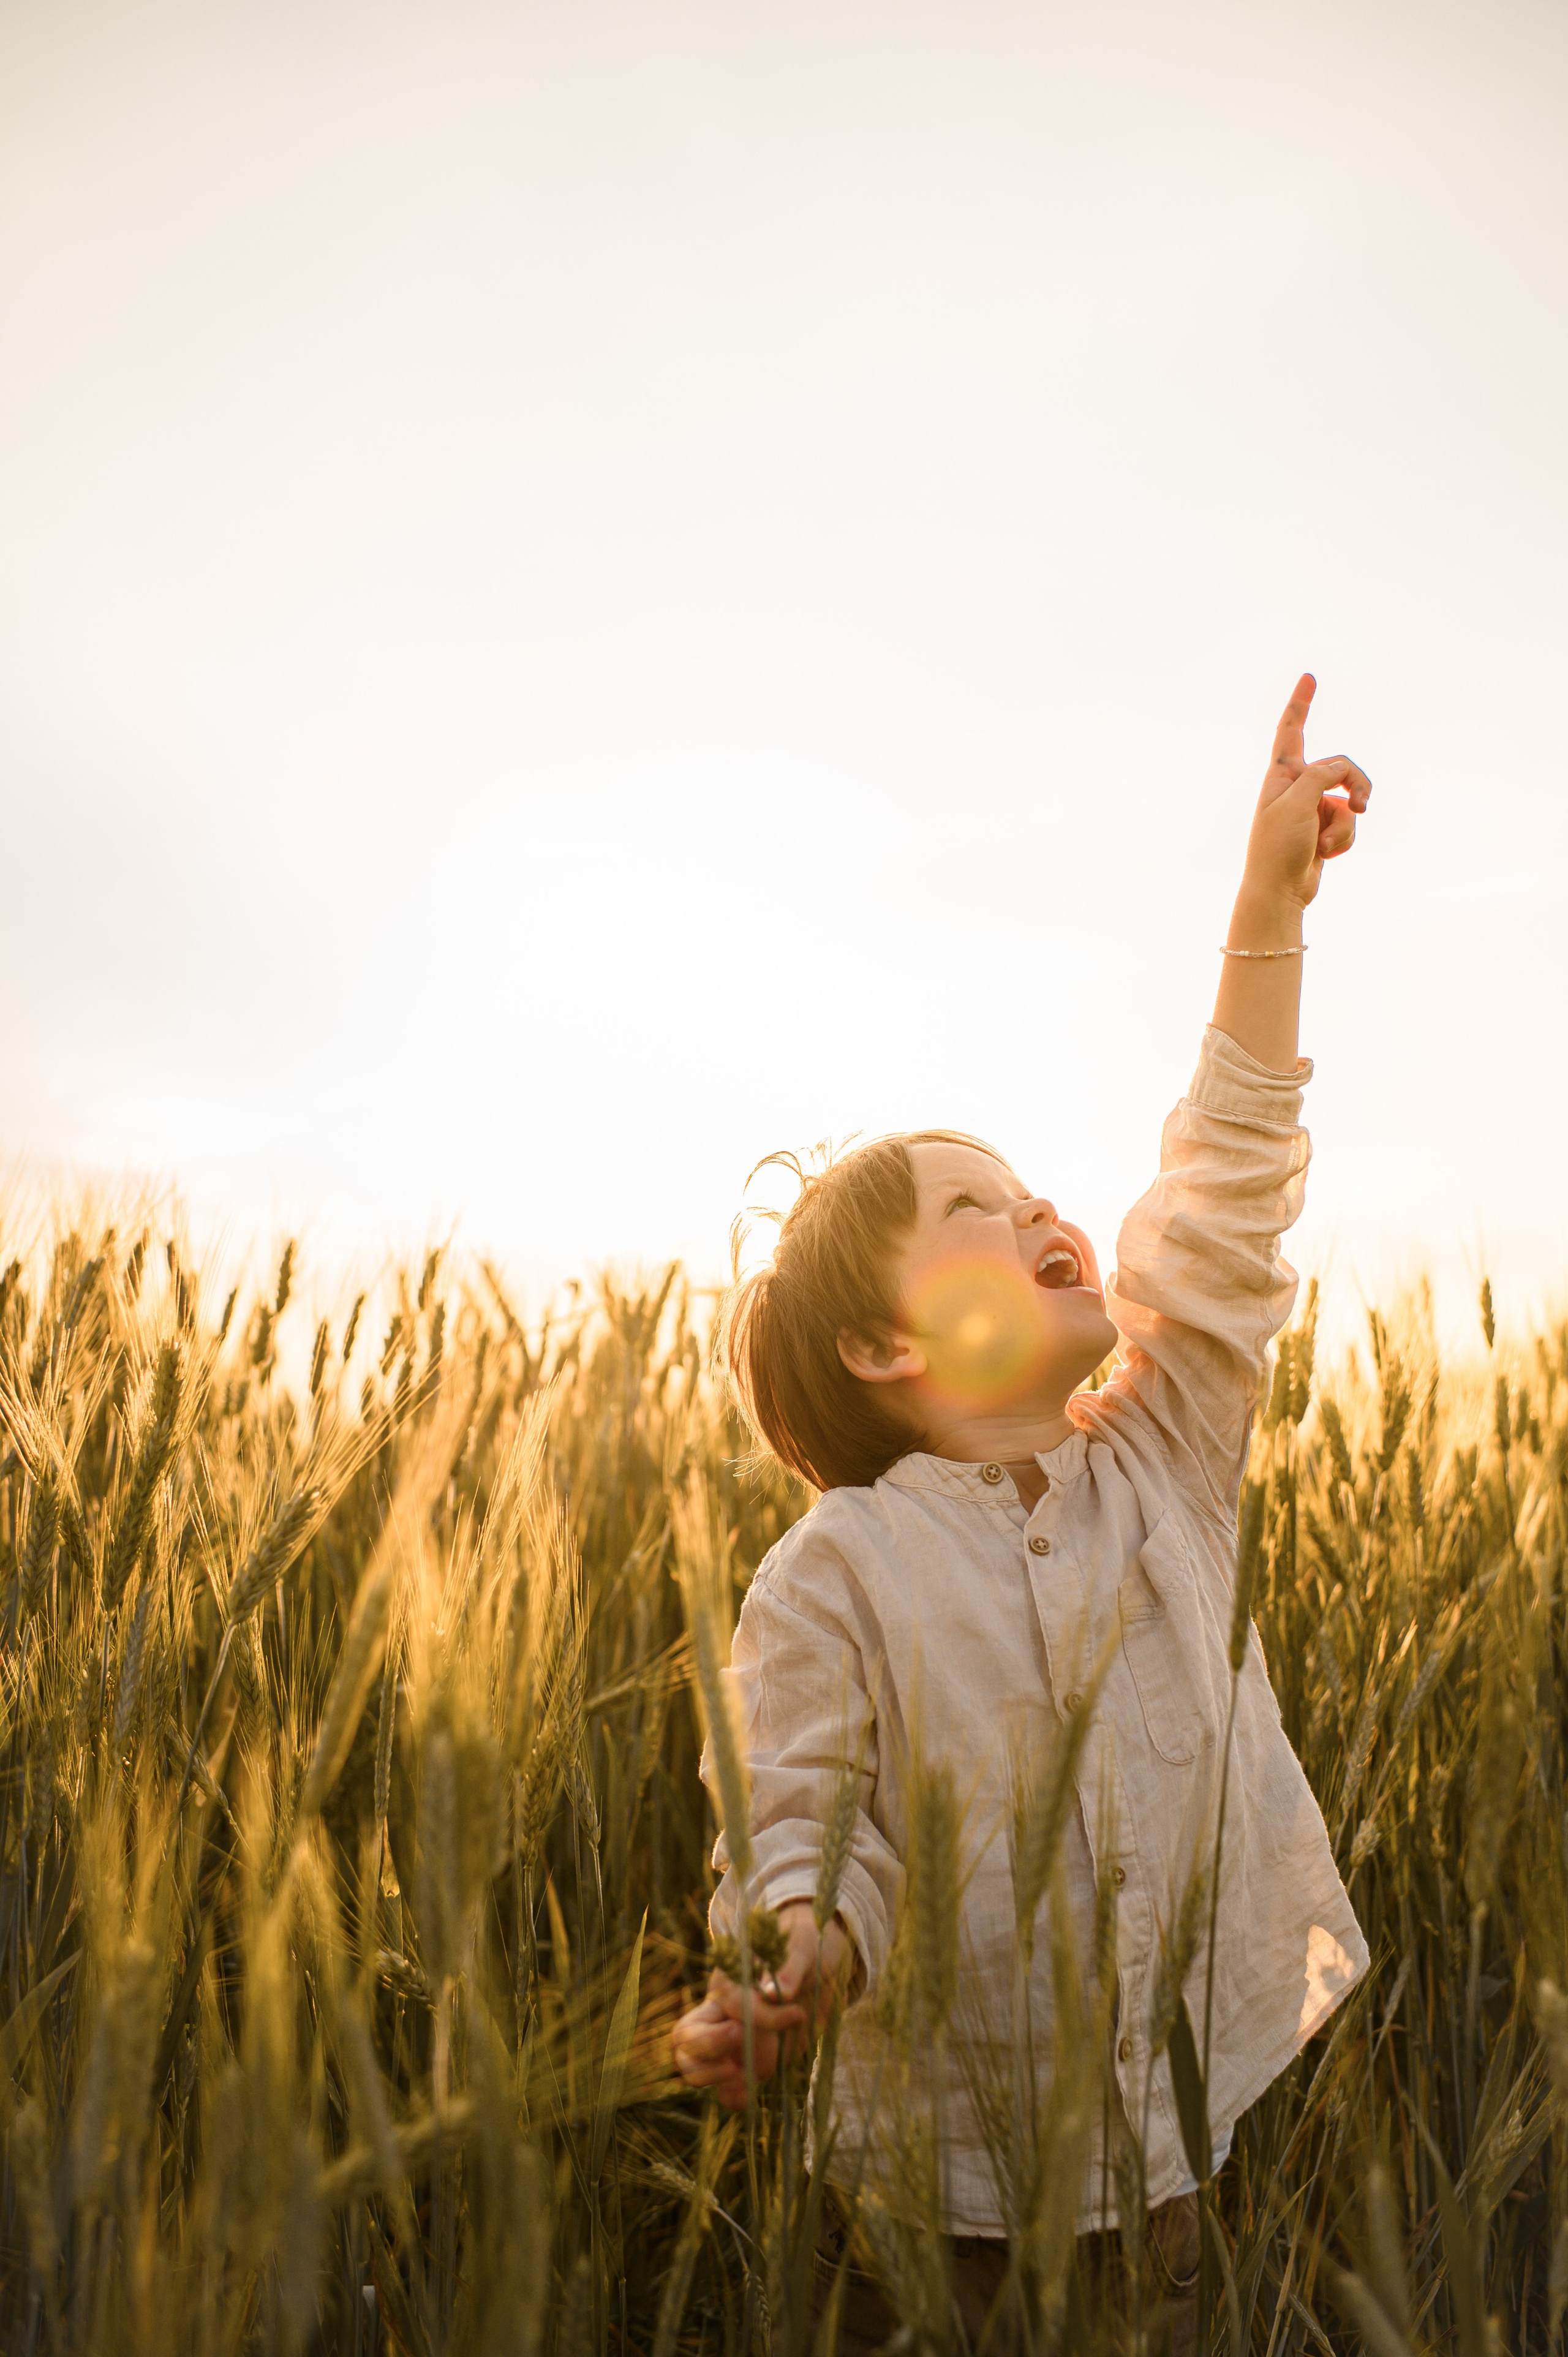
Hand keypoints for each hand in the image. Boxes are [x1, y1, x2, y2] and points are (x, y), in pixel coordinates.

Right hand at [671, 1901, 855, 2110]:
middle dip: (708, 2043)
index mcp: (728, 1980)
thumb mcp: (802, 1950)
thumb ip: (788, 1968)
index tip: (797, 2013)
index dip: (762, 2014)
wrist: (820, 1968)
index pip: (730, 2003)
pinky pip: (723, 2088)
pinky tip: (747, 2095)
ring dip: (708, 2074)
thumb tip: (770, 1992)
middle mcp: (720, 2012)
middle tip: (740, 2038)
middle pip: (685, 2034)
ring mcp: (729, 2042)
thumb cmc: (804, 1949)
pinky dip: (730, 2096)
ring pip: (690, 2063)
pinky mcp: (746, 2064)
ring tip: (739, 2076)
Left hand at [1238, 674, 1370, 919]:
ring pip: (1348, 800)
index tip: (1309, 678)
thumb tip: (1339, 770)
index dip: (1300, 704)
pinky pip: (1348, 824)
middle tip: (1362, 803)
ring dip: (1345, 824)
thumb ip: (1320, 776)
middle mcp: (1296, 788)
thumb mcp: (1296, 804)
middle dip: (1356, 784)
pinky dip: (1343, 839)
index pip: (1291, 731)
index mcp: (1280, 776)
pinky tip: (1326, 855)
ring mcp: (1311, 810)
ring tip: (1327, 844)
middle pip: (1340, 768)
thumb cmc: (1277, 849)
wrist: (1278, 893)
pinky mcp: (1323, 830)